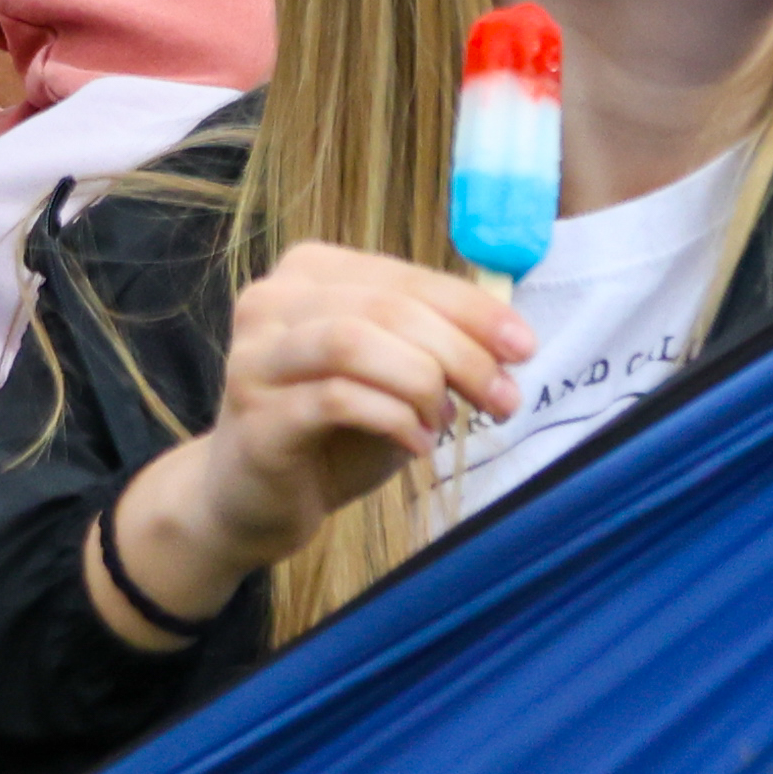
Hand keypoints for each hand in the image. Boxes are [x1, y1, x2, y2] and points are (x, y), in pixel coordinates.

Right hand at [134, 243, 531, 582]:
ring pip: (355, 341)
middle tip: (502, 398)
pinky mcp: (256, 414)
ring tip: (446, 422)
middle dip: (460, 352)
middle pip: (386, 307)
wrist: (249, 499)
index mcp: (310, 274)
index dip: (472, 309)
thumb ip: (433, 346)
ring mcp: (255, 357)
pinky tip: (415, 445)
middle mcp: (271, 301)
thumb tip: (508, 339)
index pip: (405, 276)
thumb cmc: (329, 432)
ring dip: (423, 382)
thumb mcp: (390, 376)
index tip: (523, 347)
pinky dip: (393, 420)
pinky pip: (337, 399)